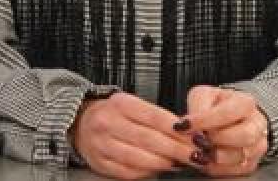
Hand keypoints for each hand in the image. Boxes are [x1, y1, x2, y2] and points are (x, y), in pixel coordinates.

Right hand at [70, 91, 195, 179]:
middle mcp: (108, 123)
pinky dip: (147, 172)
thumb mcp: (133, 105)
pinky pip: (127, 172)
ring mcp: (101, 145)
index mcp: (120, 104)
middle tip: (197, 155)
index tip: (197, 137)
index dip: (178, 129)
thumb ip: (157, 117)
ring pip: (138, 158)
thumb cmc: (115, 113)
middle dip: (177, 150)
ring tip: (180, 163)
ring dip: (164, 163)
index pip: (155, 116)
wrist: (80, 123)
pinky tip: (159, 170)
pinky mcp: (99, 163)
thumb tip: (187, 133)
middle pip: (149, 139)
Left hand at [182, 85, 269, 176]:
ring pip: (240, 157)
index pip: (228, 112)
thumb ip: (197, 105)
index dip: (204, 120)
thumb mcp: (203, 96)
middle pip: (243, 136)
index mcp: (245, 103)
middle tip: (197, 140)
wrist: (229, 120)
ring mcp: (257, 145)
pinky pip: (236, 171)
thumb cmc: (215, 106)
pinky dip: (218, 169)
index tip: (184, 125)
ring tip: (199, 152)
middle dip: (216, 140)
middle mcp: (257, 124)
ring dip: (215, 157)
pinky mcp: (251, 163)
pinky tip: (206, 161)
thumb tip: (188, 124)